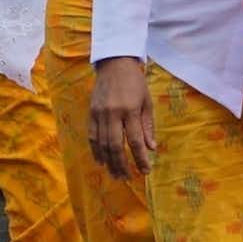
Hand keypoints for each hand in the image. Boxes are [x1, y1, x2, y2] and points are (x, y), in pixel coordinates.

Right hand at [89, 57, 156, 178]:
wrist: (114, 63)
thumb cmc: (135, 82)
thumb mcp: (146, 101)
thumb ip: (147, 126)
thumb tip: (151, 148)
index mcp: (130, 110)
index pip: (135, 140)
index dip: (140, 158)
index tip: (146, 170)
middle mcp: (113, 114)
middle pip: (116, 146)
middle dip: (122, 165)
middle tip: (127, 178)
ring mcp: (100, 114)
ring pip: (102, 144)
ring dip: (109, 162)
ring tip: (115, 174)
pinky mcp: (91, 113)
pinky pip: (92, 136)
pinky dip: (96, 151)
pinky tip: (101, 161)